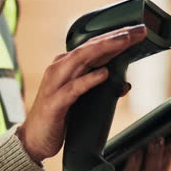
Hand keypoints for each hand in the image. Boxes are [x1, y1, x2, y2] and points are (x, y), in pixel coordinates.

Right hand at [16, 24, 147, 162]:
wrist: (33, 140)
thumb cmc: (57, 117)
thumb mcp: (81, 99)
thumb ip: (98, 88)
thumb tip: (124, 83)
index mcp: (66, 65)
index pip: (93, 45)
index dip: (115, 36)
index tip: (137, 31)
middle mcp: (59, 69)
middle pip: (90, 47)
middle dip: (115, 37)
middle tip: (138, 31)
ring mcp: (55, 85)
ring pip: (81, 60)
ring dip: (104, 49)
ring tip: (124, 42)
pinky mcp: (55, 103)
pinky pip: (74, 88)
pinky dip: (89, 79)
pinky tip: (104, 74)